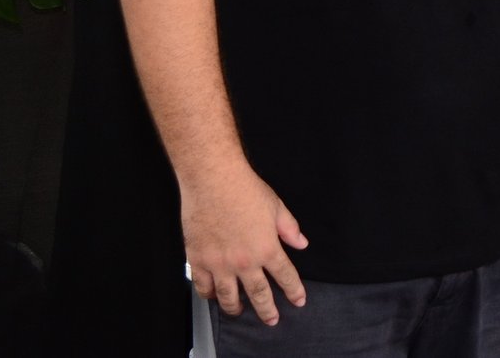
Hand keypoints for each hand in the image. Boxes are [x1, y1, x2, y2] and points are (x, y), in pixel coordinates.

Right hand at [180, 165, 308, 324]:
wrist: (213, 180)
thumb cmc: (244, 189)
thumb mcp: (277, 207)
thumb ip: (290, 229)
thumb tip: (301, 243)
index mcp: (267, 248)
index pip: (285, 276)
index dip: (294, 290)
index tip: (298, 300)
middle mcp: (244, 261)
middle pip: (259, 294)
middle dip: (268, 310)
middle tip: (272, 319)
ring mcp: (220, 264)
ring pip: (228, 297)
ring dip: (236, 308)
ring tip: (240, 311)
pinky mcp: (199, 260)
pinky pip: (203, 287)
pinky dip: (209, 295)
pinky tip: (214, 296)